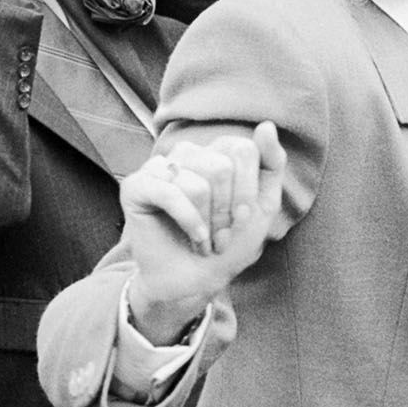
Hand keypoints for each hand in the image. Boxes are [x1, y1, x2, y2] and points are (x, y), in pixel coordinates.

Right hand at [125, 123, 286, 342]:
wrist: (196, 282)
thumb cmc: (230, 244)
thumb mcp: (264, 204)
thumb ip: (271, 163)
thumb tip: (266, 125)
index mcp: (216, 151)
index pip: (244, 149)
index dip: (247, 191)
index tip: (242, 219)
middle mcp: (188, 152)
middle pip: (222, 167)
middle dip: (227, 211)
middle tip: (221, 236)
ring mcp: (159, 166)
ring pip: (198, 183)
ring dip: (208, 222)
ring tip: (205, 239)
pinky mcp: (136, 186)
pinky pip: (169, 193)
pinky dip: (188, 222)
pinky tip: (193, 238)